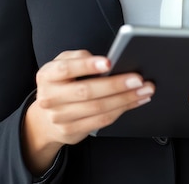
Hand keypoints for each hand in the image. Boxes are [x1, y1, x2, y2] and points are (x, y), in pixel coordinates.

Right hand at [22, 50, 154, 173]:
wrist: (45, 118)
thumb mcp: (62, 63)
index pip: (67, 68)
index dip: (88, 65)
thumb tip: (102, 60)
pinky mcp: (72, 131)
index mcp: (48, 75)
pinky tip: (134, 101)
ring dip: (125, 99)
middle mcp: (51, 97)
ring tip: (143, 90)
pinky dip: (121, 110)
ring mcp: (61, 117)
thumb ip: (78, 57)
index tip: (109, 62)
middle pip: (87, 91)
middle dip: (116, 85)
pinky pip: (101, 120)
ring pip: (98, 108)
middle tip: (137, 79)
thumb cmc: (60, 83)